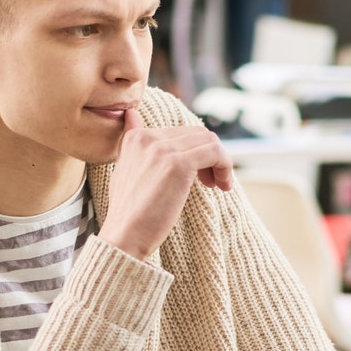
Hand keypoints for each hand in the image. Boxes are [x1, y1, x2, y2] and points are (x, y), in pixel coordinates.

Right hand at [100, 109, 234, 258]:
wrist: (125, 237)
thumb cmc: (130, 213)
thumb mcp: (125, 169)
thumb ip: (132, 143)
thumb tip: (131, 114)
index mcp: (136, 137)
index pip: (180, 132)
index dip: (195, 151)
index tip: (198, 174)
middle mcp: (148, 137)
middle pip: (197, 133)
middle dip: (210, 156)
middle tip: (211, 182)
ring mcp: (163, 149)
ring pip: (209, 141)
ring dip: (220, 162)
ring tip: (217, 185)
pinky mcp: (178, 165)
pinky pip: (215, 153)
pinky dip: (225, 167)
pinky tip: (222, 187)